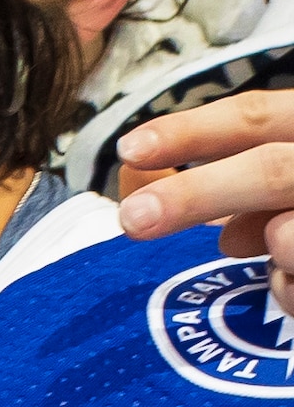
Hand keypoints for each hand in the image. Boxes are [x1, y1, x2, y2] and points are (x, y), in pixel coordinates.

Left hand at [121, 86, 293, 319]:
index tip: (129, 151)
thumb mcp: (250, 190)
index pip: (258, 117)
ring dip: (268, 241)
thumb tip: (132, 172)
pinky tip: (282, 282)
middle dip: (200, 194)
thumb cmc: (285, 210)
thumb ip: (201, 184)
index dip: (193, 131)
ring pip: (289, 232)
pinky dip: (288, 289)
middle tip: (135, 220)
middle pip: (273, 170)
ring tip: (253, 244)